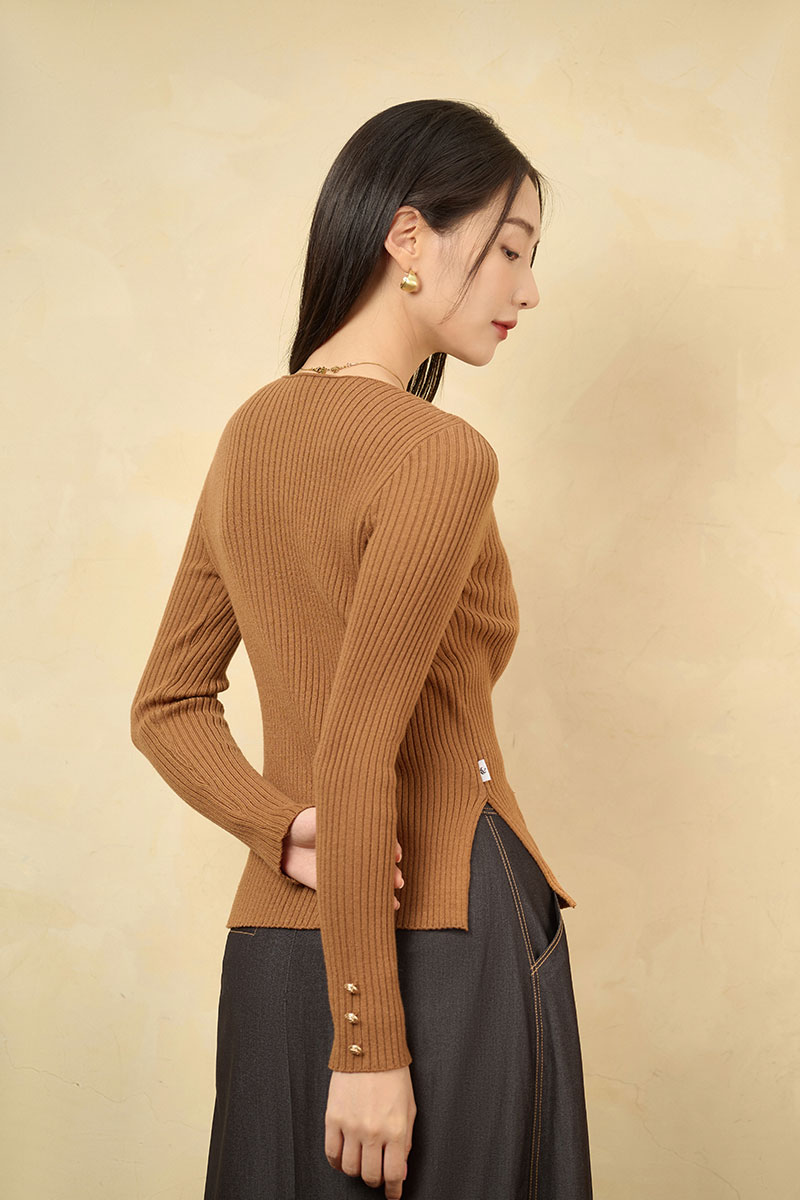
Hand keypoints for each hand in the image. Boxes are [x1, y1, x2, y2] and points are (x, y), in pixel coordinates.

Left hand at [281, 807, 404, 907]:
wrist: (281, 838)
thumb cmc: (307, 822)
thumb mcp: (330, 816)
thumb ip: (350, 822)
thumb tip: (374, 824)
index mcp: (356, 833)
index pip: (381, 843)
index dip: (392, 849)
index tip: (396, 856)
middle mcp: (353, 852)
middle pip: (380, 865)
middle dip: (391, 874)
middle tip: (396, 881)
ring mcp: (344, 870)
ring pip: (370, 883)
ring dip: (384, 892)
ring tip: (393, 902)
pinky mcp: (331, 886)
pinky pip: (352, 896)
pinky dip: (367, 903)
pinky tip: (382, 909)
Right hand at [325, 1064, 415, 1197]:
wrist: (370, 1048)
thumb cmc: (393, 1076)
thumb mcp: (409, 1109)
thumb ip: (406, 1142)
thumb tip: (399, 1171)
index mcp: (395, 1130)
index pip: (393, 1175)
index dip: (393, 1190)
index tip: (392, 1194)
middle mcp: (373, 1132)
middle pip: (370, 1176)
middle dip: (375, 1180)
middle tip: (377, 1173)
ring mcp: (351, 1126)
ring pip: (350, 1168)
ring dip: (357, 1171)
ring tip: (361, 1161)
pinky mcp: (333, 1118)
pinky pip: (331, 1153)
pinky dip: (337, 1161)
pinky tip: (343, 1156)